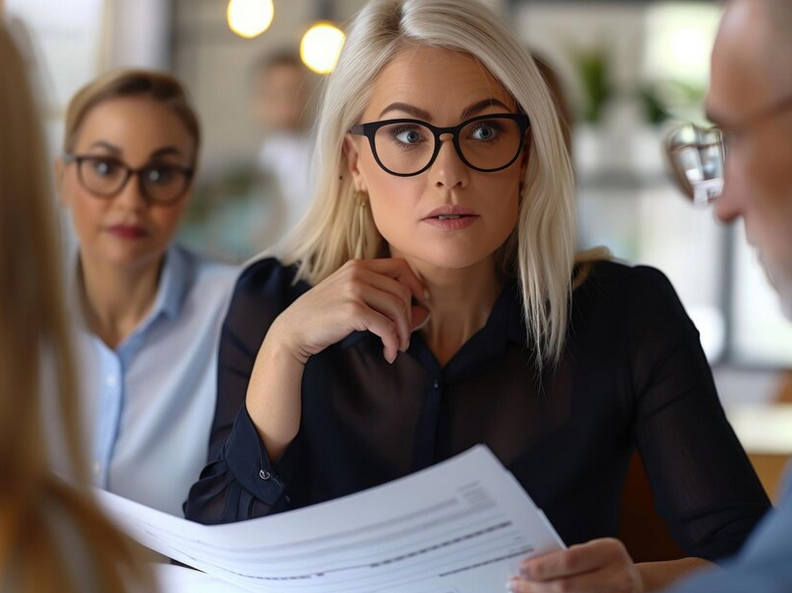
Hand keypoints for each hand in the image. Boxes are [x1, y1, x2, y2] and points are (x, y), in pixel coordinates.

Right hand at [270, 258, 429, 364]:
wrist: (292, 331)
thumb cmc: (323, 317)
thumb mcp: (352, 300)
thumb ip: (383, 301)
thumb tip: (424, 313)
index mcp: (357, 265)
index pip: (400, 266)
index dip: (415, 284)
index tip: (420, 303)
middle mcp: (357, 272)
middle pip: (402, 291)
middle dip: (409, 317)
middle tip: (405, 338)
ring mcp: (354, 289)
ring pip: (398, 308)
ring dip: (403, 333)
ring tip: (397, 348)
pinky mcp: (353, 310)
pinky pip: (386, 327)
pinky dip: (392, 343)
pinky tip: (388, 353)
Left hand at [508, 538, 643, 592]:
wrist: (638, 584)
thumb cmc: (606, 563)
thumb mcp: (594, 552)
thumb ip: (569, 558)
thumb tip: (529, 567)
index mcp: (610, 551)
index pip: (570, 560)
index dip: (543, 567)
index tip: (520, 569)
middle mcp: (619, 578)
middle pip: (567, 587)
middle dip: (536, 587)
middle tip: (514, 584)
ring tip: (522, 592)